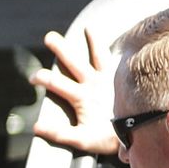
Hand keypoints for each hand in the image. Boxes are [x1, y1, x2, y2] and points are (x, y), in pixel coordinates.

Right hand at [30, 28, 119, 156]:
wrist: (136, 134)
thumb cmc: (106, 138)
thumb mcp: (81, 139)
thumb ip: (59, 133)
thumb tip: (36, 127)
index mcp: (82, 97)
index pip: (56, 83)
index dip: (42, 78)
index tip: (32, 77)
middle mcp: (94, 83)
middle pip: (74, 62)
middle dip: (61, 49)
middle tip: (50, 36)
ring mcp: (109, 80)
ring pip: (99, 56)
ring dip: (93, 41)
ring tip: (88, 28)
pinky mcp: (121, 80)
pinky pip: (119, 61)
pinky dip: (118, 50)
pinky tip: (123, 41)